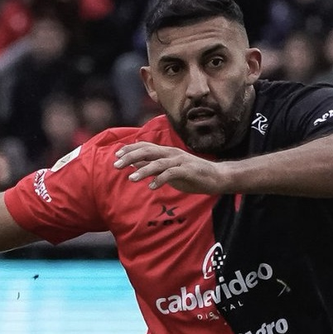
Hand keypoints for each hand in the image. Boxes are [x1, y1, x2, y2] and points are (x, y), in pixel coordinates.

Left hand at [114, 142, 229, 193]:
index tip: (116, 155)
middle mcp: (171, 153)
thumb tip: (134, 162)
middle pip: (147, 151)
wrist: (216, 177)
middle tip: (116, 165)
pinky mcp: (187, 171)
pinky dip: (160, 180)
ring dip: (143, 170)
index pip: (145, 146)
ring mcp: (180, 161)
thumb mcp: (169, 169)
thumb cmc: (191, 174)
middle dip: (130, 157)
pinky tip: (151, 187)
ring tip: (130, 178)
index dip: (130, 149)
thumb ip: (153, 165)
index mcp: (166, 152)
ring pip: (157, 163)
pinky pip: (171, 174)